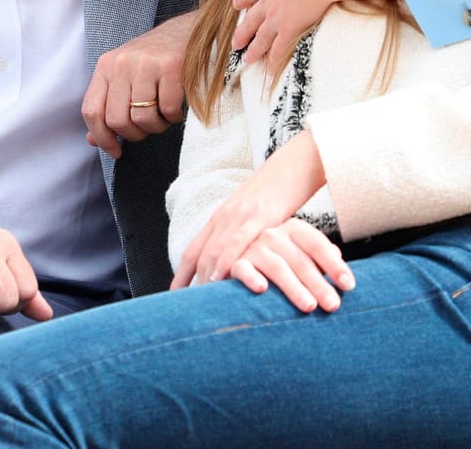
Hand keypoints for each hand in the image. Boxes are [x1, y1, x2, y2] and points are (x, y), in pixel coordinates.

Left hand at [82, 10, 195, 158]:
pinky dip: (174, 117)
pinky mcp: (171, 66)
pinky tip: (177, 109)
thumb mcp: (124, 77)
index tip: (115, 151)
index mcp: (106, 66)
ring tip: (164, 118)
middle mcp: (122, 63)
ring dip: (156, 127)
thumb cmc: (154, 60)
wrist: (187, 31)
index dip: (102, 138)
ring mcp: (146, 64)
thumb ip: (107, 105)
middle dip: (134, 135)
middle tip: (147, 129)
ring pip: (142, 119)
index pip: (91, 111)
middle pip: (117, 120)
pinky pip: (168, 109)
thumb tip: (93, 140)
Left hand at [172, 132, 333, 290]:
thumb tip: (240, 262)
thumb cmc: (278, 192)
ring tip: (200, 301)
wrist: (296, 164)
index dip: (182, 274)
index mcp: (221, 216)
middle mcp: (225, 216)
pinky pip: (238, 241)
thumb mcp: (253, 215)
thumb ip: (242, 236)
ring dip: (205, 277)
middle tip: (187, 307)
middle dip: (191, 282)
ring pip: (215, 250)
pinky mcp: (260, 215)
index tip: (175, 295)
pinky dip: (226, 260)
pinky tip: (221, 277)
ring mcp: (241, 215)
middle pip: (200, 254)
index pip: (194, 250)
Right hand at [219, 219, 355, 313]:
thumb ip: (319, 256)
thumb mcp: (300, 253)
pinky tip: (262, 289)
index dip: (335, 265)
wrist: (235, 257)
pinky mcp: (234, 262)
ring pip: (278, 267)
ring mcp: (254, 247)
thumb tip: (338, 257)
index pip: (318, 245)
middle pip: (301, 260)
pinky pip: (243, 269)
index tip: (349, 285)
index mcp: (293, 229)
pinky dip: (251, 278)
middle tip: (333, 305)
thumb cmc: (278, 259)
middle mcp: (274, 235)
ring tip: (309, 306)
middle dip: (319, 283)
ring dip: (294, 288)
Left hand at [233, 0, 393, 77]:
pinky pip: (278, 48)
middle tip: (235, 42)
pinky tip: (268, 71)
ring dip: (253, 49)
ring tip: (247, 60)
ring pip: (261, 36)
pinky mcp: (289, 27)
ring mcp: (277, 15)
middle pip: (252, 18)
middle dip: (243, 31)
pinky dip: (272, 61)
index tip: (237, 4)